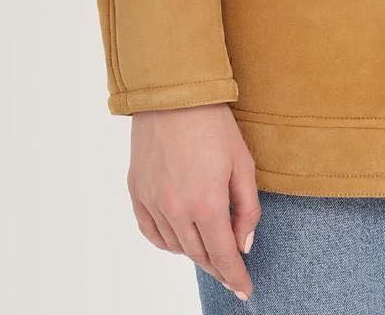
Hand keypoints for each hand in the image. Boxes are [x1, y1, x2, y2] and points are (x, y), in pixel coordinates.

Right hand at [128, 103, 259, 299]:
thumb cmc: (214, 124)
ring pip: (176, 246)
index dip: (235, 277)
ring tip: (211, 245)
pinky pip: (152, 233)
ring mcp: (153, 202)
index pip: (223, 255)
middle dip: (219, 266)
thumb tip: (243, 244)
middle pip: (200, 254)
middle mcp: (176, 209)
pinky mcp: (137, 193)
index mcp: (206, 203)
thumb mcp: (243, 162)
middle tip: (232, 270)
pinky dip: (168, 242)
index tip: (245, 291)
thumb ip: (247, 208)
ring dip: (195, 252)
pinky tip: (181, 237)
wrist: (173, 95)